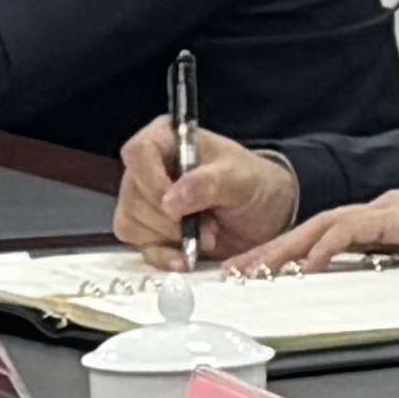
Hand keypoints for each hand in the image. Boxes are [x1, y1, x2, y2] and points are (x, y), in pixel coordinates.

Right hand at [118, 124, 309, 259]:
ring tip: (208, 233)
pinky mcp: (148, 231)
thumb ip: (209, 184)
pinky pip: (140, 248)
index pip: (138, 152)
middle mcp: (148, 168)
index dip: (150, 180)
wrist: (267, 216)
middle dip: (171, 219)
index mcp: (166, 139)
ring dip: (172, 238)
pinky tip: (187, 258)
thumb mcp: (240, 178)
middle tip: (209, 223)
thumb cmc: (253, 184)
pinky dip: (165, 256)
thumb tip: (169, 201)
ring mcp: (144, 201)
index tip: (174, 204)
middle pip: (133, 195)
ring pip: (132, 224)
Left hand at [231, 189, 398, 276]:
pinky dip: (323, 250)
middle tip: (237, 271)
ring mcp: (384, 209)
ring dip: (285, 249)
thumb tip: (366, 286)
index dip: (288, 251)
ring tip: (258, 271)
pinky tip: (306, 269)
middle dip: (271, 250)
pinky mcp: (393, 216)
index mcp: (380, 218)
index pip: (322, 233)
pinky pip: (348, 233)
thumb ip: (392, 265)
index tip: (260, 271)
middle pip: (310, 227)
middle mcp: (376, 209)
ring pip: (320, 226)